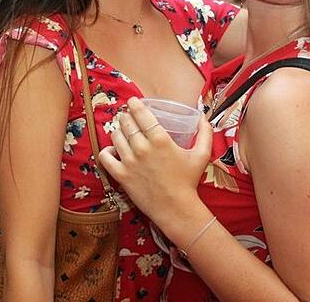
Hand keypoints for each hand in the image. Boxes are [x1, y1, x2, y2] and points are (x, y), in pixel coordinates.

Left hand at [97, 97, 211, 228]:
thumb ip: (205, 133)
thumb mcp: (201, 155)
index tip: (133, 102)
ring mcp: (130, 162)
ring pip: (115, 136)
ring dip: (118, 130)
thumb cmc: (188, 181)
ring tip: (122, 130)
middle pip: (127, 123)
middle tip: (127, 116)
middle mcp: (143, 148)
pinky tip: (113, 149)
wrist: (176, 208)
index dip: (135, 105)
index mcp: (160, 140)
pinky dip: (107, 150)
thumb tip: (203, 116)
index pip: (141, 114)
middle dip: (125, 116)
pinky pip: (105, 157)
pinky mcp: (121, 176)